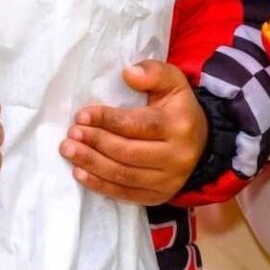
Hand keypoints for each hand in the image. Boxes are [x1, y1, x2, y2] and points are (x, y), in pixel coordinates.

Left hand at [62, 61, 206, 204]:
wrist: (200, 144)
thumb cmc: (177, 109)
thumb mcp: (173, 82)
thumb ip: (153, 72)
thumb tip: (129, 73)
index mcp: (180, 125)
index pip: (139, 125)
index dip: (108, 120)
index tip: (81, 115)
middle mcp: (177, 156)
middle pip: (128, 152)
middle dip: (95, 142)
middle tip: (71, 134)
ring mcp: (168, 181)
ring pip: (124, 175)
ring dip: (91, 163)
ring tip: (69, 150)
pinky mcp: (158, 197)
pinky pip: (125, 194)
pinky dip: (100, 184)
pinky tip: (79, 173)